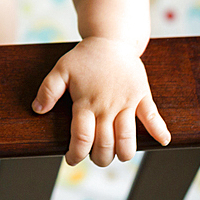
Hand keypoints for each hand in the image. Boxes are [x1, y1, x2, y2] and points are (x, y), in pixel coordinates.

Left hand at [32, 37, 169, 166]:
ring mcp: (126, 102)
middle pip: (105, 145)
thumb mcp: (61, 69)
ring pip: (128, 139)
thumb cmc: (85, 56)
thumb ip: (48, 89)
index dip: (76, 154)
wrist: (111, 39)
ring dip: (123, 153)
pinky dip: (159, 130)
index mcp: (86, 102)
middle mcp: (107, 106)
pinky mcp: (142, 96)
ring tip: (116, 155)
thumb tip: (37, 109)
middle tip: (94, 157)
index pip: (82, 138)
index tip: (72, 159)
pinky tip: (162, 141)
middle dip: (99, 158)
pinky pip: (152, 116)